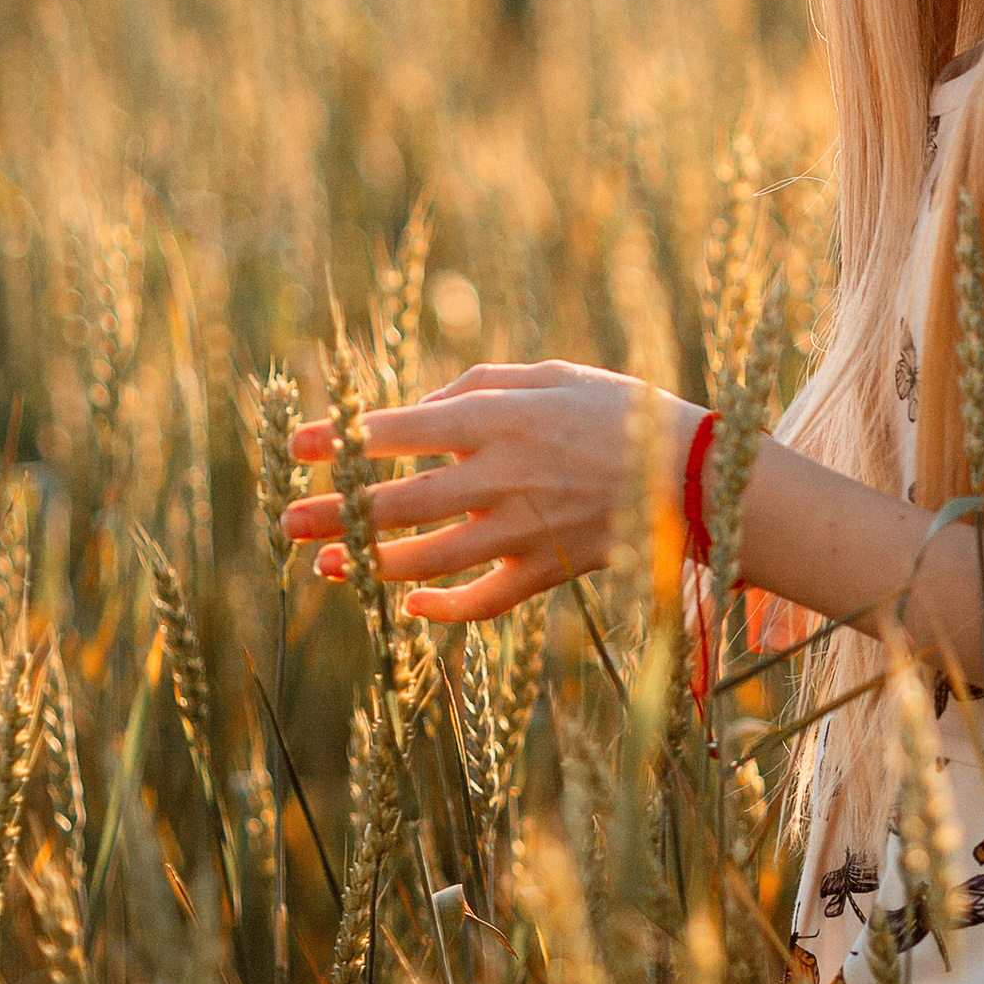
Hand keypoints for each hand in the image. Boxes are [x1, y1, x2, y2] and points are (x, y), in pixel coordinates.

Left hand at [283, 361, 695, 624]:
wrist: (697, 474)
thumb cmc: (620, 412)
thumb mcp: (552, 373)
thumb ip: (478, 384)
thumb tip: (416, 415)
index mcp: (501, 419)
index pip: (400, 432)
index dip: (342, 440)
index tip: (297, 445)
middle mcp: (504, 476)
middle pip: (399, 502)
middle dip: (335, 513)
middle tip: (285, 521)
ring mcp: (524, 530)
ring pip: (428, 558)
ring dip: (369, 565)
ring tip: (326, 565)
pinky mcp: (547, 571)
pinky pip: (482, 602)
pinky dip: (441, 609)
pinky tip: (409, 604)